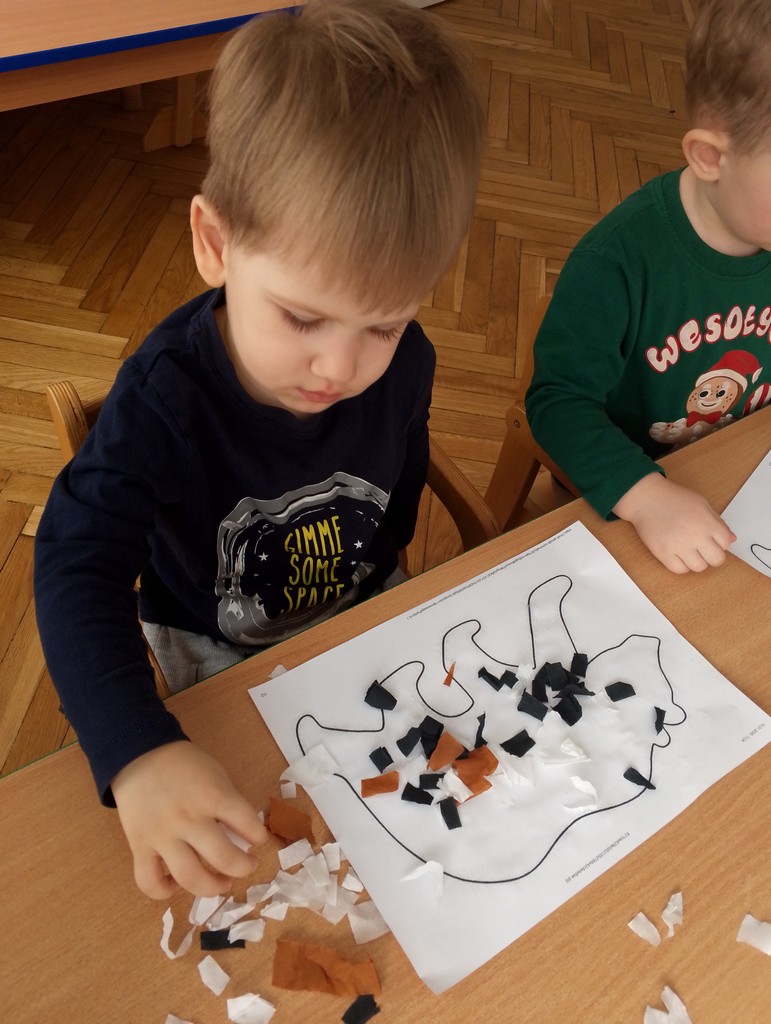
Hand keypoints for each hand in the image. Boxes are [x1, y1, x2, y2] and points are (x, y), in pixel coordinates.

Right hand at [112, 741, 267, 899]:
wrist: (140, 755)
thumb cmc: (184, 766)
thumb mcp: (216, 775)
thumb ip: (228, 804)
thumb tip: (244, 835)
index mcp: (213, 796)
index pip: (247, 824)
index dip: (260, 837)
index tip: (260, 841)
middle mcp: (189, 819)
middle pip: (223, 858)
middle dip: (243, 868)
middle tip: (247, 866)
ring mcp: (162, 836)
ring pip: (190, 877)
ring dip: (212, 887)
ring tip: (221, 883)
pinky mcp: (139, 847)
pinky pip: (150, 882)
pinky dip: (164, 891)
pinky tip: (175, 884)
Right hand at [612, 473, 735, 573]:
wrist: (647, 499)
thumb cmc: (674, 498)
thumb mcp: (701, 504)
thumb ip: (718, 521)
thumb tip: (731, 538)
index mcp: (707, 522)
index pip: (726, 543)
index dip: (720, 542)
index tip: (713, 539)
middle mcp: (695, 536)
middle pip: (716, 560)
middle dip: (713, 556)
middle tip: (704, 549)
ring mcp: (678, 546)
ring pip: (699, 567)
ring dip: (697, 561)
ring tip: (689, 551)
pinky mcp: (663, 553)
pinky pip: (679, 570)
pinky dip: (681, 565)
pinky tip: (678, 555)